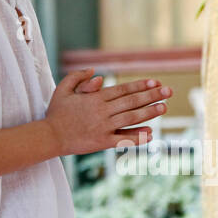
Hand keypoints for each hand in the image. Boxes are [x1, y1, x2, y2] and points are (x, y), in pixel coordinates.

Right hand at [44, 68, 172, 155]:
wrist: (49, 136)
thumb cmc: (56, 112)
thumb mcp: (63, 89)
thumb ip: (78, 77)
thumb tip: (98, 74)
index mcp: (95, 97)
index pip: (123, 89)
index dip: (140, 85)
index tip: (155, 82)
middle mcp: (102, 111)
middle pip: (131, 101)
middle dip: (152, 95)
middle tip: (169, 91)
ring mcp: (103, 127)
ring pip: (131, 117)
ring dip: (149, 112)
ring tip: (164, 107)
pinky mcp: (102, 142)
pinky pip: (124, 139)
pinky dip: (138, 136)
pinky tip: (150, 133)